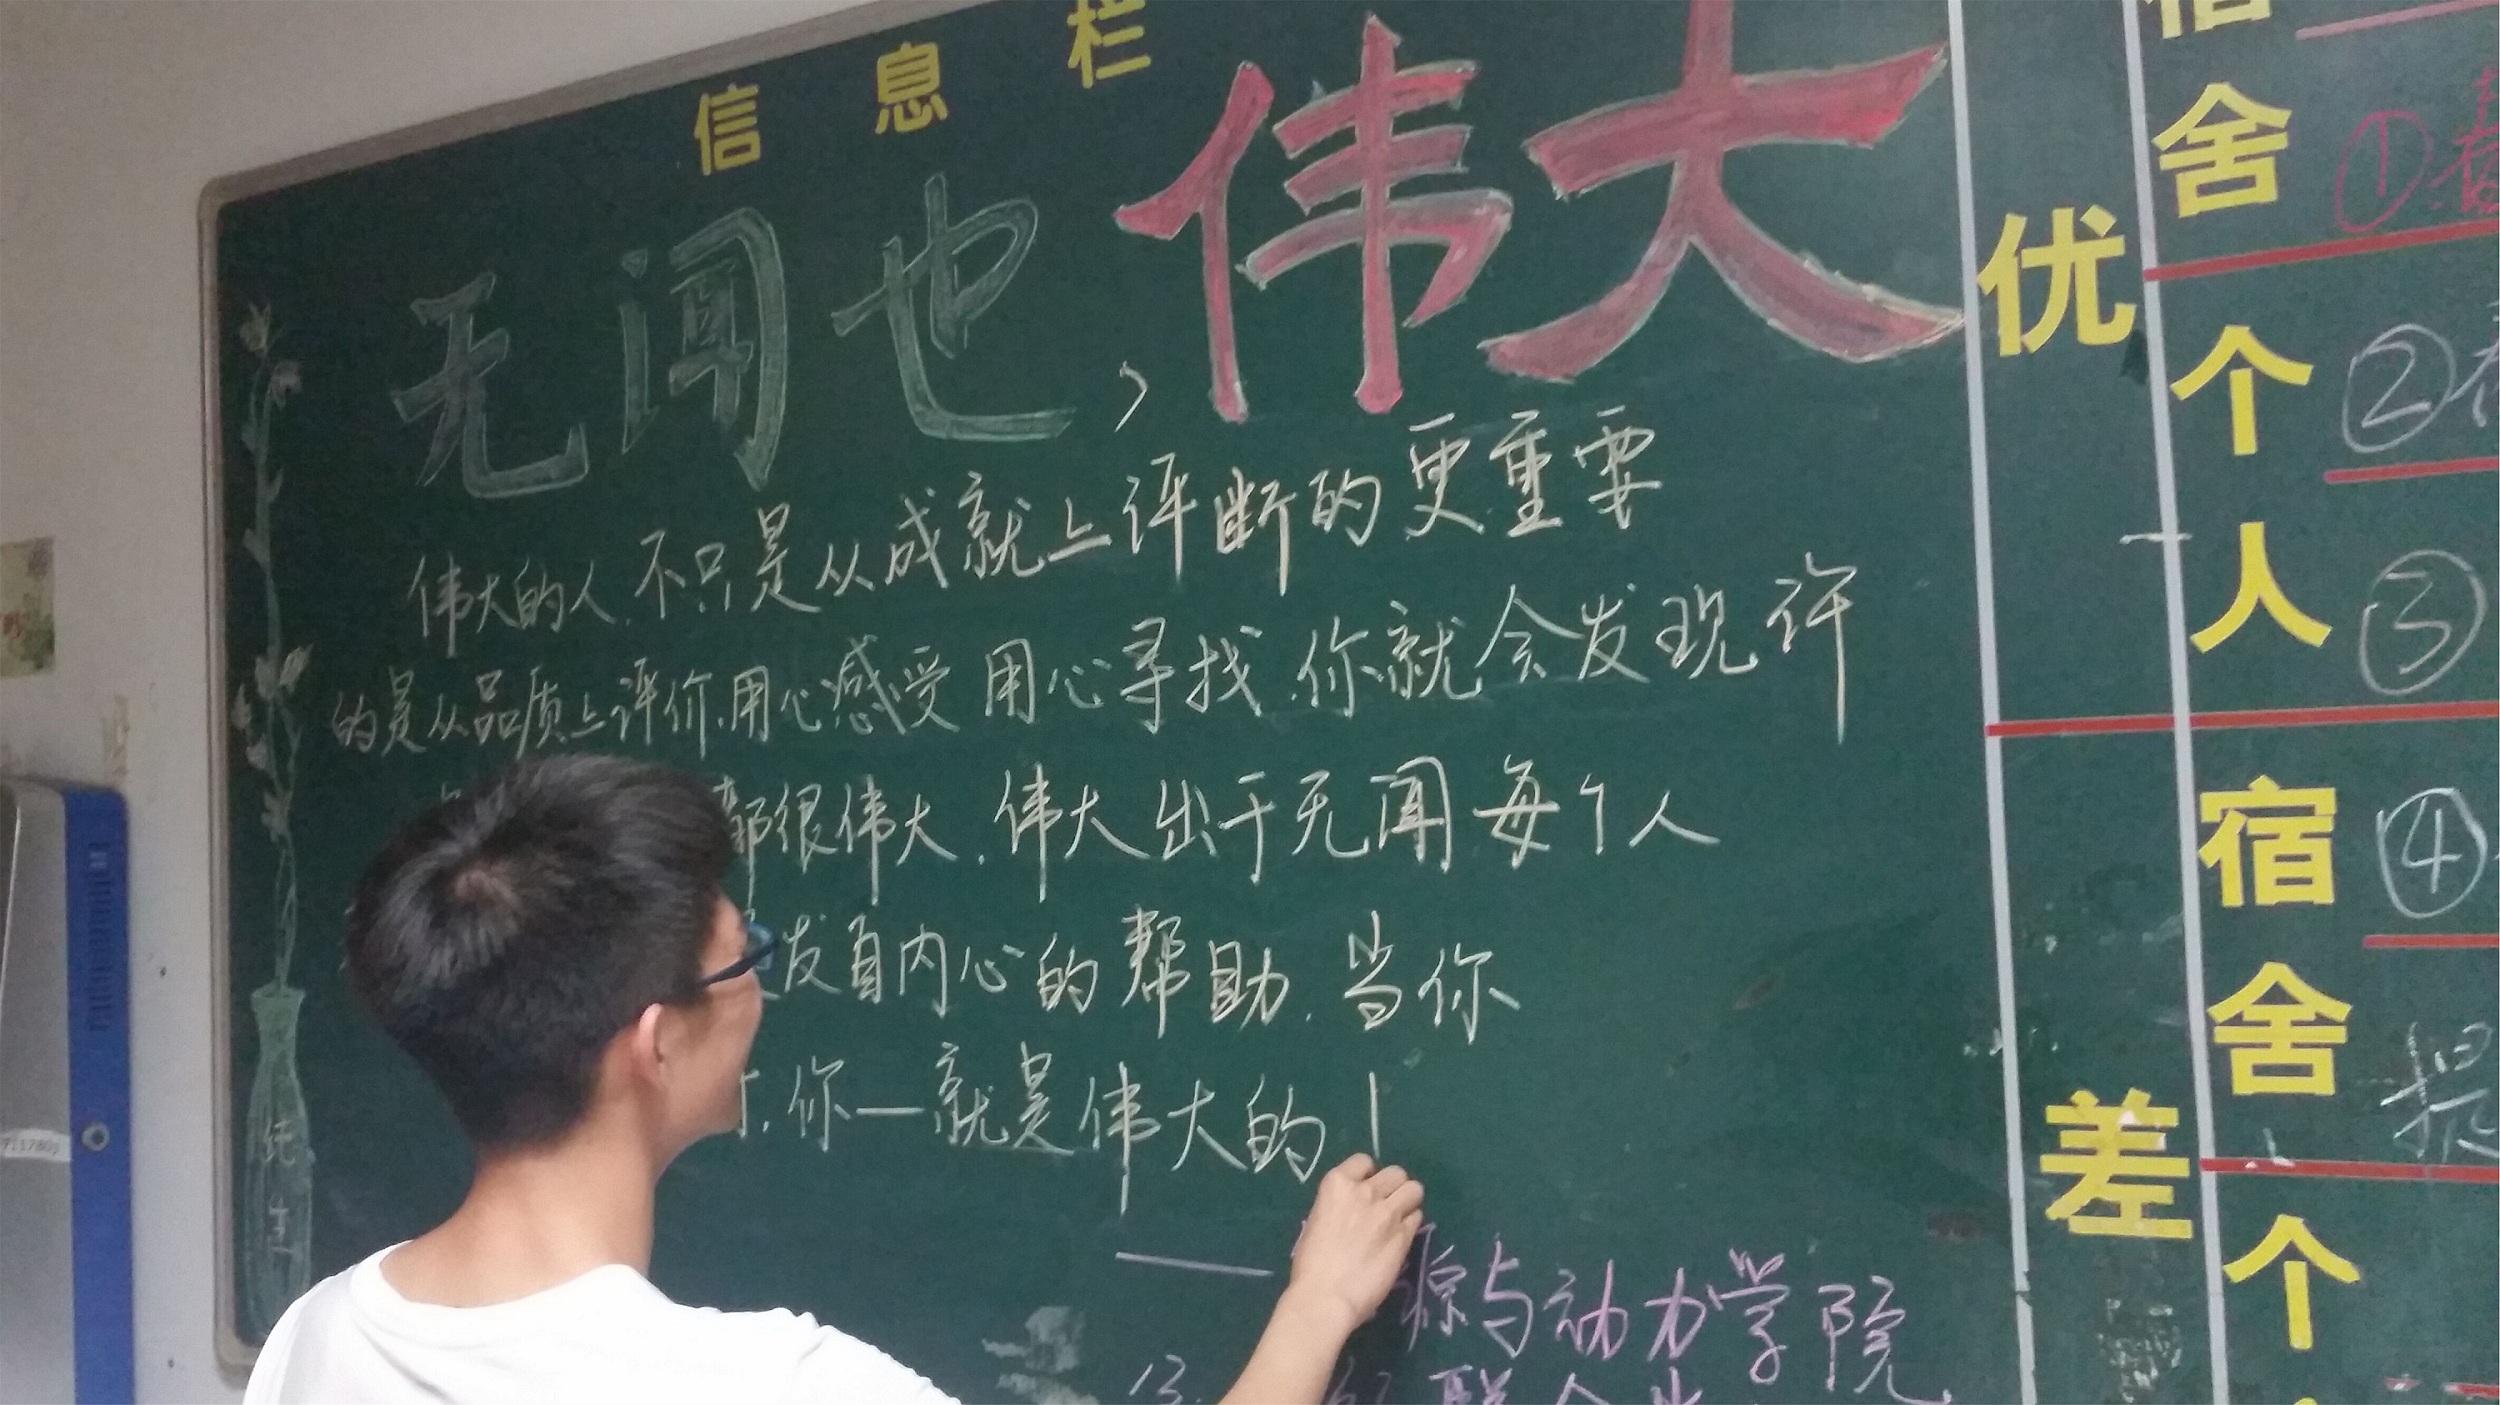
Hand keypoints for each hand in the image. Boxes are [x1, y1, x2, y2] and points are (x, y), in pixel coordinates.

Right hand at [1281, 1154, 1425, 1339]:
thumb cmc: (1310, 1265)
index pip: (1364, 1161)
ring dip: (1408, 1201)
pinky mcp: (1404, 1235)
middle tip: (1386, 1207)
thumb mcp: (1319, 1221)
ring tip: (1399, 1220)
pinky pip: (1417, 1218)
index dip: (1368, 1175)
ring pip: (1414, 1189)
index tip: (1365, 1191)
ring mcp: (1388, 1213)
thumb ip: (1340, 1207)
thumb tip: (1354, 1211)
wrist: (1325, 1297)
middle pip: (1396, 1172)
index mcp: (1337, 1184)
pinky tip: (1400, 1239)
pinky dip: (1411, 1225)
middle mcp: (1365, 1191)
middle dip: (1393, 1186)